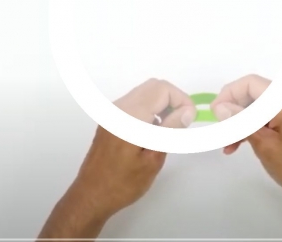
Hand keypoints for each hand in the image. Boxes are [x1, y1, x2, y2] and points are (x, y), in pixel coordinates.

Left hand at [39, 79, 191, 238]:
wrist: (92, 195)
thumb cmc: (124, 183)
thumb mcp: (153, 158)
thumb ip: (170, 130)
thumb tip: (187, 111)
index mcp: (130, 115)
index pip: (163, 89)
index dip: (182, 101)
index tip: (190, 121)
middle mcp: (119, 107)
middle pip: (154, 86)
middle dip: (173, 100)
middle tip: (182, 124)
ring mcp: (112, 113)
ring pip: (144, 94)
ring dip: (161, 105)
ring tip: (169, 130)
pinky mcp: (110, 120)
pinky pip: (134, 104)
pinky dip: (149, 111)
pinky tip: (153, 133)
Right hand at [211, 74, 281, 199]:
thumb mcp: (263, 144)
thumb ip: (241, 121)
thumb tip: (220, 106)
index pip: (251, 84)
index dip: (228, 95)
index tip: (215, 113)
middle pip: (255, 94)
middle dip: (235, 111)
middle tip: (221, 132)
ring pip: (261, 106)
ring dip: (244, 122)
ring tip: (230, 145)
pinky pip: (271, 113)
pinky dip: (257, 125)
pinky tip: (243, 142)